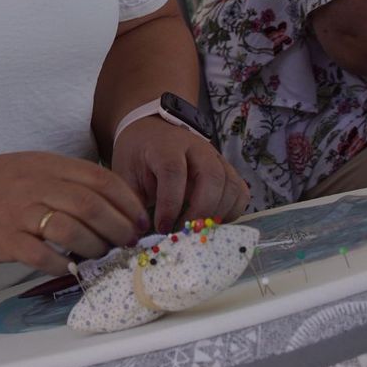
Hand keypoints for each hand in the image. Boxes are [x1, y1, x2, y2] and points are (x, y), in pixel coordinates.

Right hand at [0, 152, 148, 275]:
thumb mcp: (31, 166)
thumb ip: (65, 178)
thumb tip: (109, 199)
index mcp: (47, 165)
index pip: (100, 179)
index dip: (127, 200)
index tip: (140, 217)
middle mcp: (37, 186)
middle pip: (92, 206)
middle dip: (119, 227)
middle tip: (129, 241)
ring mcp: (21, 213)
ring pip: (73, 231)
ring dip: (96, 247)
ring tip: (104, 255)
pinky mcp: (7, 241)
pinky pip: (44, 256)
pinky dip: (64, 264)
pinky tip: (72, 268)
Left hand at [111, 119, 248, 233]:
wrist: (153, 132)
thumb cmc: (138, 156)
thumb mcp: (126, 174)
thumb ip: (132, 202)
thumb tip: (139, 234)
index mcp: (165, 146)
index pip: (173, 172)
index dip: (170, 203)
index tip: (163, 227)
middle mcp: (196, 148)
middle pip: (211, 176)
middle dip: (200, 211)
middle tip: (185, 232)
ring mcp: (216, 157)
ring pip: (230, 185)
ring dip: (217, 214)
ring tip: (197, 230)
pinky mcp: (226, 169)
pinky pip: (240, 191)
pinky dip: (232, 211)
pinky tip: (213, 223)